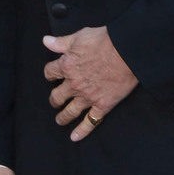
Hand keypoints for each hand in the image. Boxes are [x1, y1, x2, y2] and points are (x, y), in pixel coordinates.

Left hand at [43, 26, 137, 141]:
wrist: (127, 52)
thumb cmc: (105, 41)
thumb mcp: (80, 36)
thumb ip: (62, 42)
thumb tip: (46, 41)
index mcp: (67, 66)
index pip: (50, 73)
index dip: (50, 74)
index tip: (52, 76)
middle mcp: (74, 84)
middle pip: (57, 96)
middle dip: (54, 99)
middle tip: (55, 101)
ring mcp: (87, 97)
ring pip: (69, 111)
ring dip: (62, 117)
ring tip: (60, 120)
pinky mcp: (102, 105)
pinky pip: (90, 122)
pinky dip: (82, 131)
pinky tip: (74, 137)